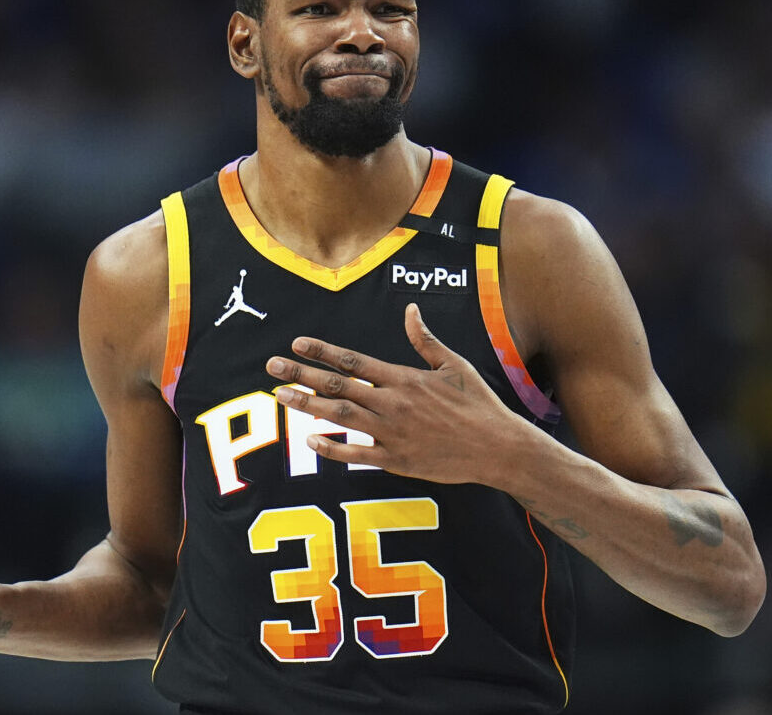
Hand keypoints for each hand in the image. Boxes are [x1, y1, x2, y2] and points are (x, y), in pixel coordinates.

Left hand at [264, 303, 542, 486]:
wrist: (498, 448)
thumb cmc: (478, 404)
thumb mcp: (454, 365)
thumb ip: (425, 340)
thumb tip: (409, 311)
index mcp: (404, 378)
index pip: (353, 361)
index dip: (322, 351)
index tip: (296, 344)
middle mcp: (393, 403)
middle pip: (338, 386)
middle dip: (302, 375)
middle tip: (273, 367)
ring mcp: (392, 433)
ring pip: (340, 417)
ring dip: (308, 405)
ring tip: (281, 396)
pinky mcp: (396, 460)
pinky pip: (356, 454)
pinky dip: (332, 448)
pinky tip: (309, 440)